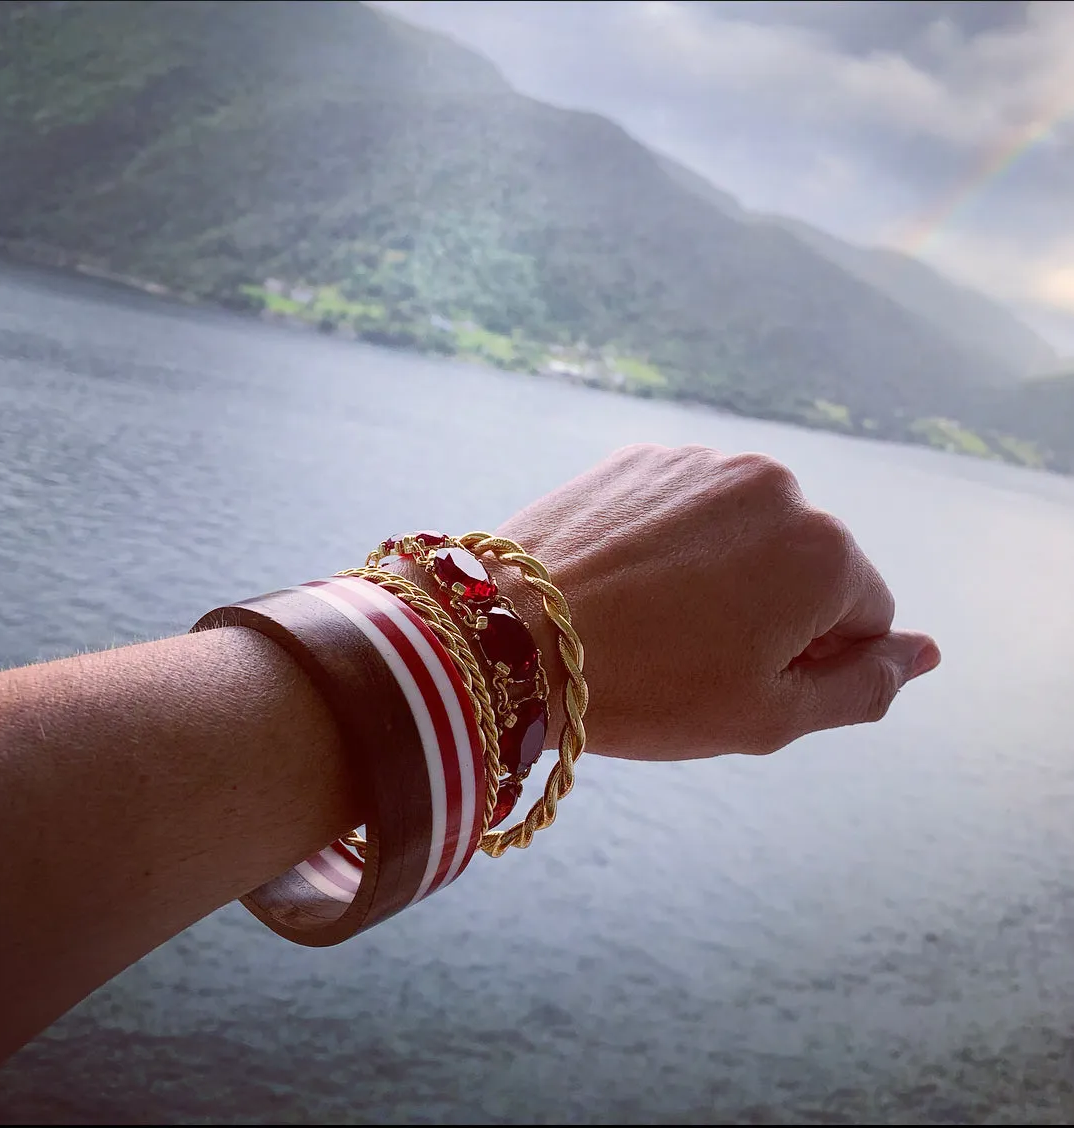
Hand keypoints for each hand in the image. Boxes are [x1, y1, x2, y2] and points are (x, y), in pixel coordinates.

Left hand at [495, 444, 939, 760]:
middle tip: (690, 655)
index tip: (742, 678)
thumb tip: (926, 653)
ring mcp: (703, 462)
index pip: (864, 615)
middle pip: (806, 565)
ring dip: (721, 574)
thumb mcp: (771, 717)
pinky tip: (625, 582)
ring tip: (652, 619)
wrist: (512, 636)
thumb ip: (866, 685)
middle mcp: (776, 486)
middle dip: (771, 611)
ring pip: (744, 534)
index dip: (810, 661)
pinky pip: (686, 508)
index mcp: (824, 550)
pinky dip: (671, 543)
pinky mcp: (642, 457)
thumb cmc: (646, 689)